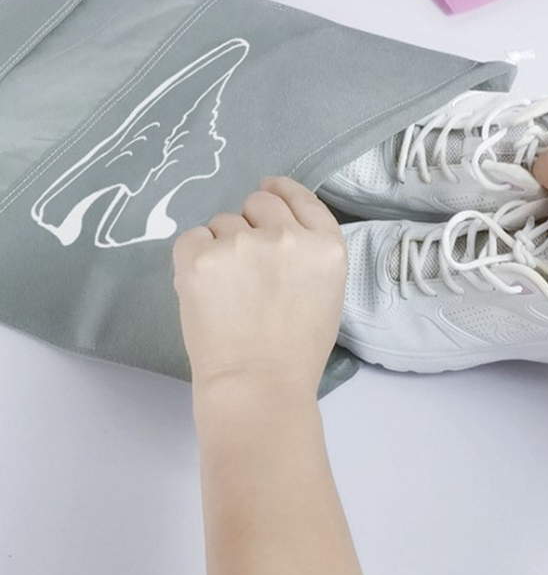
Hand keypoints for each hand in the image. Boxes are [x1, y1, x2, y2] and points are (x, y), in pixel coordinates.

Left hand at [172, 176, 346, 397]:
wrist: (259, 386)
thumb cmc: (298, 350)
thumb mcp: (328, 292)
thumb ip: (310, 253)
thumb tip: (278, 227)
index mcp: (325, 246)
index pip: (301, 198)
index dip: (281, 190)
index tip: (268, 188)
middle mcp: (286, 236)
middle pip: (260, 201)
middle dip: (252, 221)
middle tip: (247, 260)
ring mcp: (241, 244)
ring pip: (223, 222)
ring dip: (223, 245)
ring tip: (229, 290)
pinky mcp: (200, 257)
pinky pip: (192, 238)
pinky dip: (195, 258)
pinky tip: (205, 288)